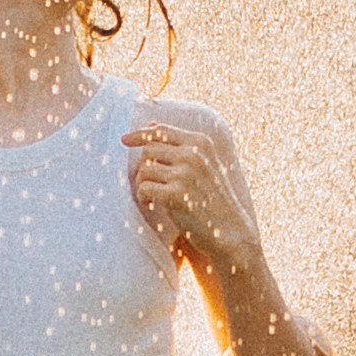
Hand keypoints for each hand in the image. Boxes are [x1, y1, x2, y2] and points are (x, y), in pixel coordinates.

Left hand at [122, 112, 265, 288]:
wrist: (231, 231)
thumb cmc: (212, 199)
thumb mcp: (204, 164)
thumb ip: (180, 145)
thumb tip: (151, 124)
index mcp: (201, 143)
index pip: (161, 130)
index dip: (139, 134)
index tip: (124, 140)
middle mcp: (193, 154)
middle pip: (149, 150)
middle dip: (144, 167)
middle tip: (152, 185)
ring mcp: (185, 173)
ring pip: (144, 170)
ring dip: (143, 184)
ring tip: (154, 197)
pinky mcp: (176, 194)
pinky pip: (143, 188)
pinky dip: (143, 197)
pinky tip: (152, 204)